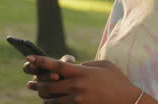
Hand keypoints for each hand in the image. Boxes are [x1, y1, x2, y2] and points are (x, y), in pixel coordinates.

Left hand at [26, 56, 141, 103]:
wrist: (129, 101)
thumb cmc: (117, 81)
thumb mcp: (104, 65)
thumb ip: (87, 65)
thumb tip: (74, 66)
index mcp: (83, 72)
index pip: (57, 66)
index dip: (41, 62)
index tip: (29, 58)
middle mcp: (78, 86)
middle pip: (50, 85)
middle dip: (38, 83)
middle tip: (31, 82)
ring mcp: (78, 101)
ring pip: (52, 100)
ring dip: (44, 96)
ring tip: (40, 93)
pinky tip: (51, 102)